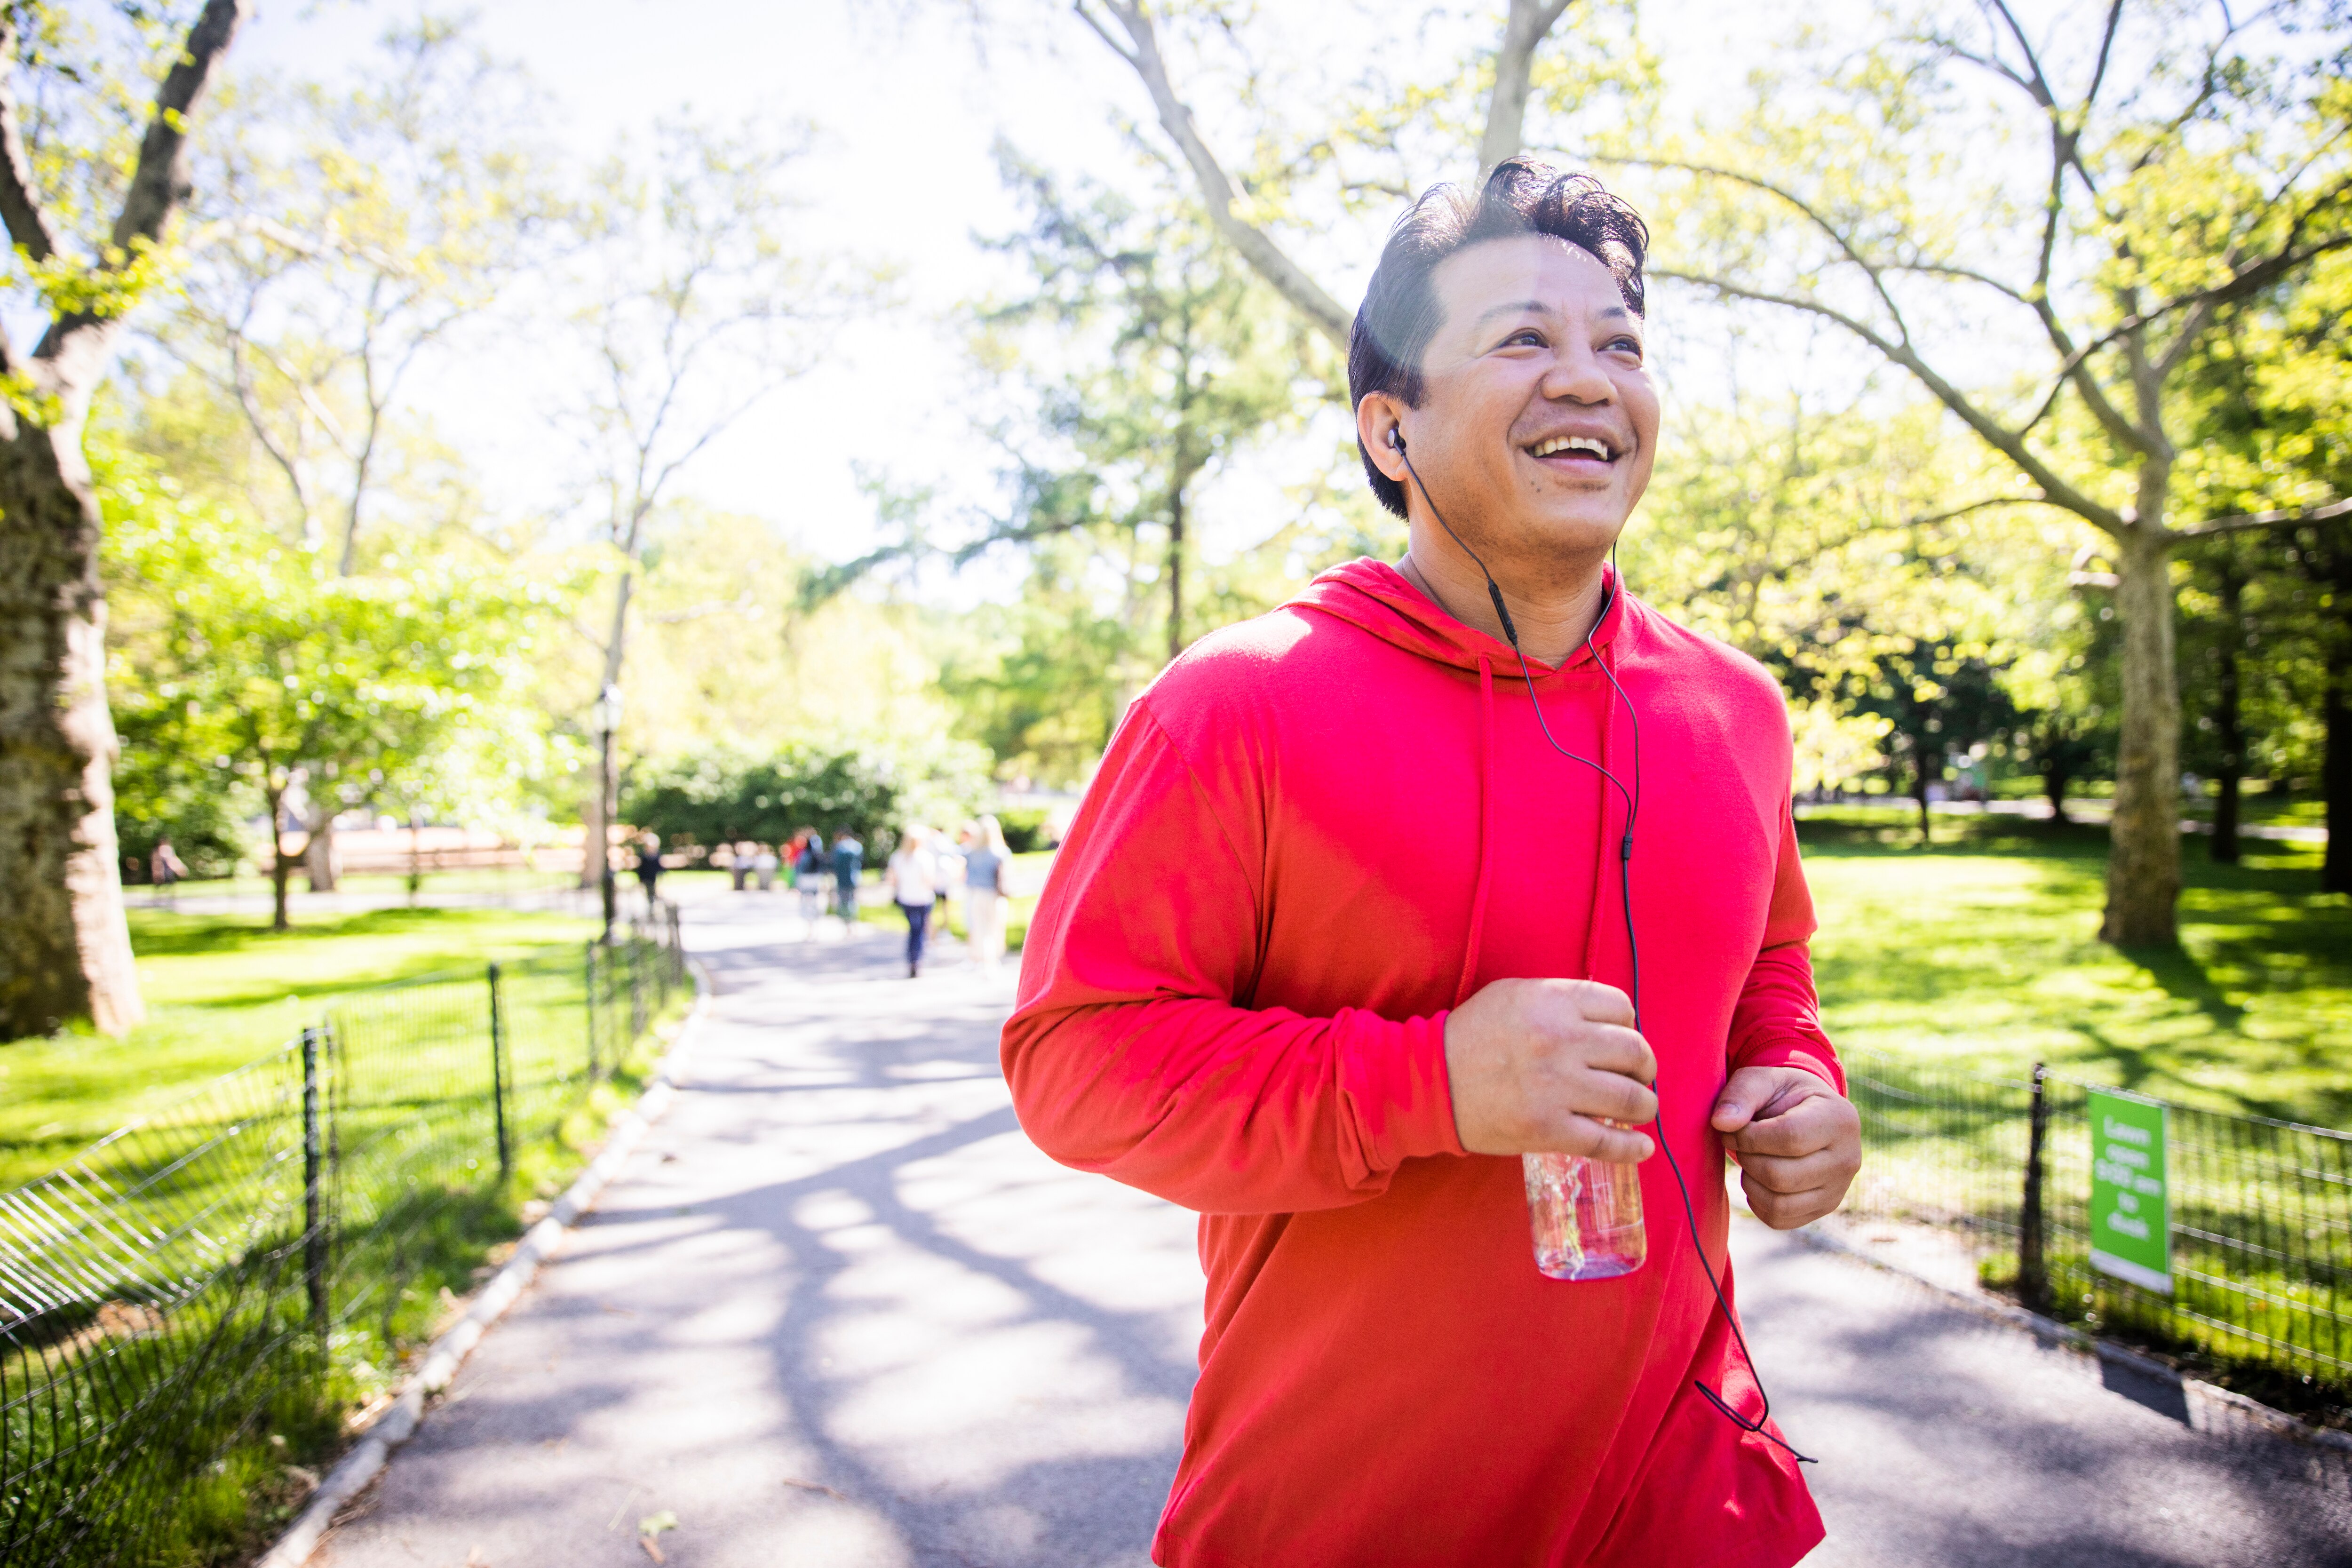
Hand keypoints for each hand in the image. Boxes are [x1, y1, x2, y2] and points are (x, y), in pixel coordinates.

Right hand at [1444, 978, 1657, 1161]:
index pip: (1621, 1008)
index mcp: (1553, 1001)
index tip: (1621, 1041)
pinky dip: (1631, 1150)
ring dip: (1644, 1106)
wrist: (1428, 1080)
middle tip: (1638, 1077)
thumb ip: (1562, 1000)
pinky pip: (1606, 1142)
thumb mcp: (1515, 994)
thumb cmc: (1472, 1035)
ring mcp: (1556, 1087)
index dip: (1629, 1026)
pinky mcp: (1548, 1130)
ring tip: (1639, 1110)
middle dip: (1644, 1067)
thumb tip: (1610, 1022)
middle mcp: (1561, 1040)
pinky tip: (1641, 1149)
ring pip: (1630, 1099)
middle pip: (1634, 1052)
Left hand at [1711, 1066, 1860, 1229]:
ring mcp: (1838, 1189)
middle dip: (1747, 1159)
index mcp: (1839, 1118)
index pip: (1789, 1138)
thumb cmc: (1783, 1095)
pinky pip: (1779, 1219)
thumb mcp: (1763, 1080)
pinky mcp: (1824, 1208)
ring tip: (1749, 1159)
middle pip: (1781, 1176)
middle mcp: (1847, 1159)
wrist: (1809, 1114)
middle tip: (1739, 1144)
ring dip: (1750, 1182)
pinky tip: (1757, 1178)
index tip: (1731, 1129)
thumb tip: (1721, 1122)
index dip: (1749, 1137)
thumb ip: (1741, 1095)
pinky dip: (1757, 1201)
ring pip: (1779, 1204)